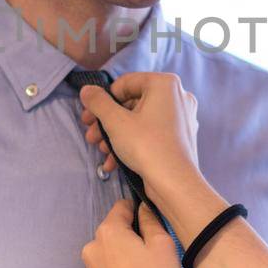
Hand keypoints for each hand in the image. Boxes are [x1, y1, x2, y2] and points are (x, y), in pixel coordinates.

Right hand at [79, 73, 205, 207]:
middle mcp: (177, 96)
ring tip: (101, 150)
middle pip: (132, 103)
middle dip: (107, 121)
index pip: (125, 83)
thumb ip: (98, 102)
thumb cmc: (146, 147)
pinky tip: (113, 161)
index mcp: (164, 84)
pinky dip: (132, 143)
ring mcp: (181, 118)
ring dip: (116, 134)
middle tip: (91, 134)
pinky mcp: (180, 138)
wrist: (174, 184)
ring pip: (140, 121)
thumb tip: (87, 90)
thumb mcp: (115, 121)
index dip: (103, 99)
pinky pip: (151, 133)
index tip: (89, 115)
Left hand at [81, 199, 182, 267]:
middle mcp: (91, 248)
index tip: (152, 224)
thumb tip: (143, 207)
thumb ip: (151, 220)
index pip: (122, 207)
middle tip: (151, 251)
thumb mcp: (162, 245)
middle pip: (114, 230)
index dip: (138, 210)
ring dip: (124, 253)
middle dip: (131, 234)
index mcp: (107, 232)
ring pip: (110, 250)